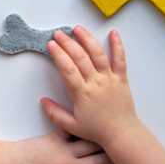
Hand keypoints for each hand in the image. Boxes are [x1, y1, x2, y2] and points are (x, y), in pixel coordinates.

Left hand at [13, 128, 119, 163]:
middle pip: (97, 163)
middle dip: (111, 159)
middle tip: (120, 153)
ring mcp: (63, 152)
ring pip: (89, 145)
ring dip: (100, 141)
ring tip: (108, 136)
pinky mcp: (55, 139)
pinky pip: (70, 130)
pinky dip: (78, 125)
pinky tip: (86, 121)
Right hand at [41, 26, 141, 148]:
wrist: (122, 134)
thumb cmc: (97, 131)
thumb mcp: (71, 126)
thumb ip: (54, 114)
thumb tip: (42, 100)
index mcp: (82, 94)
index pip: (67, 69)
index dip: (58, 54)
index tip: (51, 44)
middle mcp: (96, 83)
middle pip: (80, 57)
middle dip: (67, 43)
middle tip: (58, 33)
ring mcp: (110, 79)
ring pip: (98, 54)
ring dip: (87, 39)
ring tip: (78, 28)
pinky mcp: (122, 78)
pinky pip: (120, 59)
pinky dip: (118, 45)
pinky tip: (113, 33)